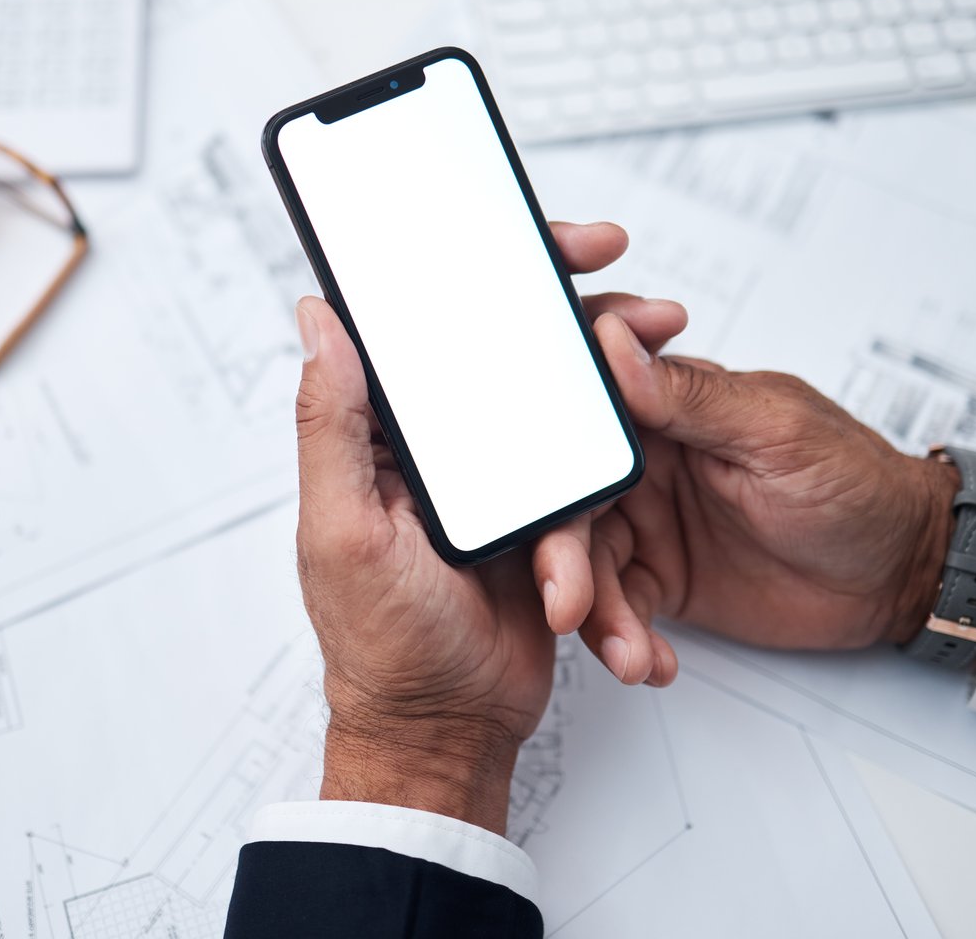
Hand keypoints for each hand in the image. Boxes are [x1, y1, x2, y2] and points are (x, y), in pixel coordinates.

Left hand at [293, 222, 685, 832]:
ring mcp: (499, 483)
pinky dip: (616, 500)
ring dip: (613, 400)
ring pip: (564, 416)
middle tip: (642, 296)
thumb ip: (334, 425)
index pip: (434, 328)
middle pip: (515, 354)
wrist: (449, 732)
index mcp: (386, 434)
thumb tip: (318, 320)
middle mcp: (444, 447)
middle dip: (583, 322)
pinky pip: (591, 489)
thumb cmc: (383, 645)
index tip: (557, 242)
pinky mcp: (545, 523)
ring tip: (657, 373)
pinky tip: (634, 494)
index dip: (491, 270)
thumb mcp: (346, 531)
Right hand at [534, 322, 958, 685]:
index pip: (579, 408)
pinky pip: (616, 608)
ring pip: (582, 562)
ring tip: (629, 655)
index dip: (540, 442)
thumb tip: (615, 339)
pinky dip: (623, 640)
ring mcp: (647, 522)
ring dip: (594, 612)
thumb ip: (691, 396)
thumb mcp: (777, 431)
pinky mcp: (659, 578)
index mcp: (664, 406)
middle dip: (559, 556)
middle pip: (567, 500)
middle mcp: (644, 461)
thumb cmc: (858, 484)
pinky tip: (648, 662)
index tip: (527, 487)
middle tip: (569, 603)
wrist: (901, 573)